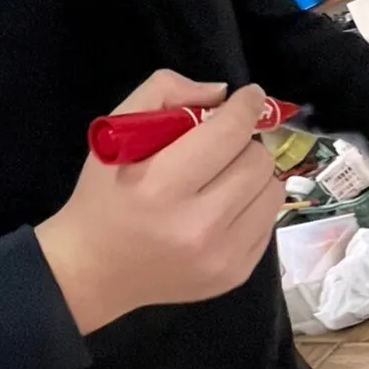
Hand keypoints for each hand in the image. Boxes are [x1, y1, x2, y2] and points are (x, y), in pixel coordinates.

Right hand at [35, 72, 284, 334]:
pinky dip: (252, 207)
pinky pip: (269, 224)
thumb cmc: (104, 196)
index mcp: (161, 187)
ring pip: (273, 191)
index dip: (246, 106)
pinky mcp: (236, 275)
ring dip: (254, 175)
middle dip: (244, 144)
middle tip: (224, 146)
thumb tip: (224, 94)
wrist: (96, 271)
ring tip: (225, 177)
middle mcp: (197, 227)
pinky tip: (224, 208)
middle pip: (258, 161)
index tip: (250, 96)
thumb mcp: (116, 131)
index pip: (228, 134)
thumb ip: (166, 93)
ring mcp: (221, 257)